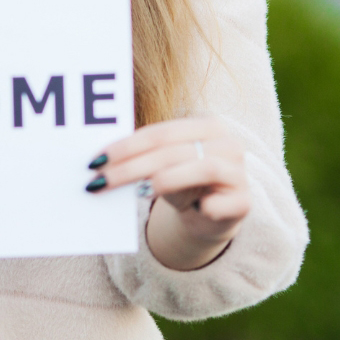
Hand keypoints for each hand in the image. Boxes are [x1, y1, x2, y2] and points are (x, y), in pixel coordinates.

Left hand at [86, 118, 249, 270]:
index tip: (95, 160)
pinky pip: (222, 203)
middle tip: (99, 181)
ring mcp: (238, 172)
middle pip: (172, 151)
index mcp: (204, 125)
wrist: (213, 215)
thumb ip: (143, 159)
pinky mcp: (244, 203)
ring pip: (201, 168)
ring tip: (138, 192)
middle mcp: (226, 142)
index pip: (159, 133)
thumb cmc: (182, 183)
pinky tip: (196, 209)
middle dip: (131, 167)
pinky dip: (208, 206)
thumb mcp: (162, 167)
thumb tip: (100, 163)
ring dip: (165, 180)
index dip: (125, 146)